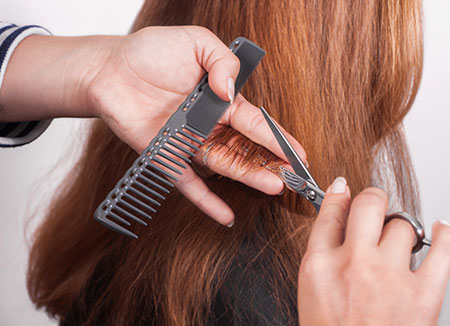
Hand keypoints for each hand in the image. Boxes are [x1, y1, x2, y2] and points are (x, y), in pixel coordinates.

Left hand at [0, 26, 305, 225]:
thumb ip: (221, 63)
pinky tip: (224, 215)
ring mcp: (189, 143)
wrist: (110, 69)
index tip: (300, 154)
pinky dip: (206, 201)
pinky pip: (188, 183)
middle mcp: (208, 125)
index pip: (256, 123)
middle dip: (271, 163)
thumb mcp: (195, 42)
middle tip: (295, 177)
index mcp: (220, 100)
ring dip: (249, 177)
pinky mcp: (166, 157)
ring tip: (273, 186)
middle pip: (246, 149)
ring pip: (225, 165)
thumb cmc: (150, 52)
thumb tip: (230, 92)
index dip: (279, 138)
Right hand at [297, 177, 449, 325]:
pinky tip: (440, 231)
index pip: (330, 213)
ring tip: (397, 243)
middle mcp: (353, 265)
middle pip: (368, 204)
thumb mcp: (312, 291)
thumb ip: (322, 252)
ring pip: (403, 224)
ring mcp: (389, 278)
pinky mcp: (423, 296)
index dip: (338, 195)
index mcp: (319, 265)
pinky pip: (442, 250)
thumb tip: (335, 219)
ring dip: (401, 229)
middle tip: (374, 204)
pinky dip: (444, 235)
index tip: (343, 190)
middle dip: (373, 198)